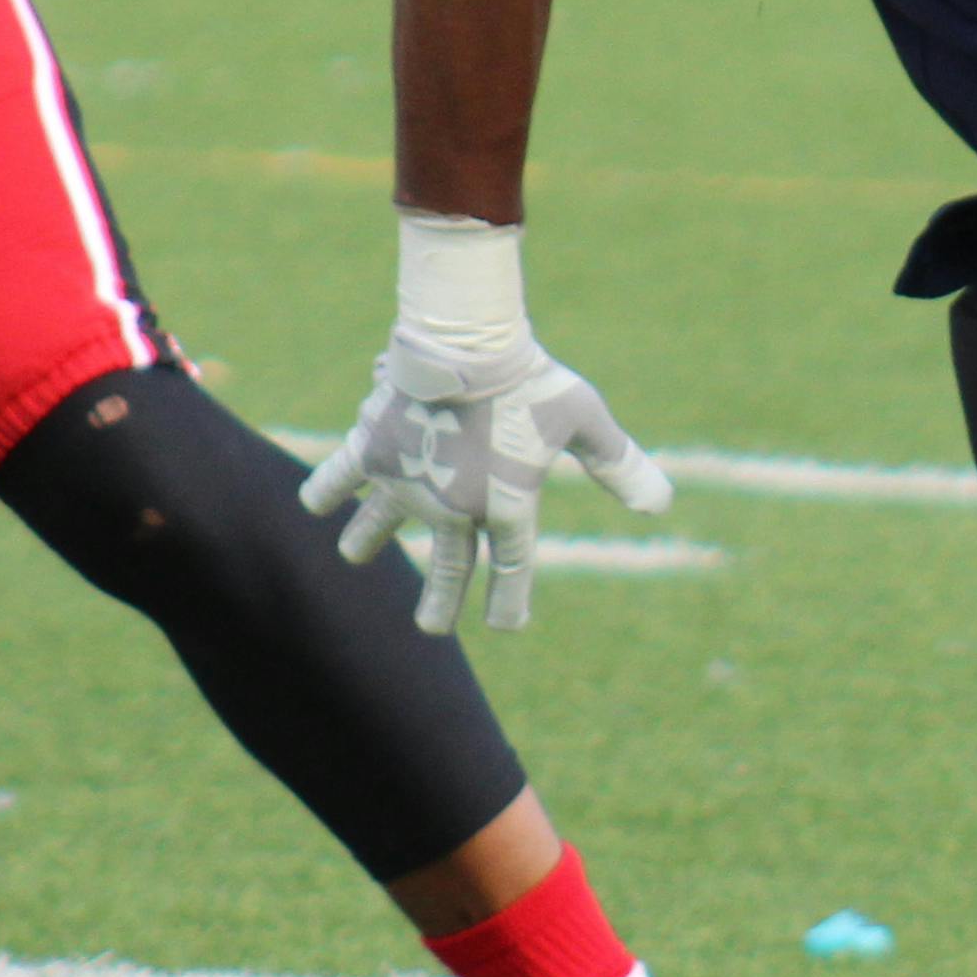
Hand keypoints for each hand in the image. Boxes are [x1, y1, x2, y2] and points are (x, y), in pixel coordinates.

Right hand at [297, 211, 673, 634]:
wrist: (468, 348)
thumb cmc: (531, 380)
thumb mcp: (583, 419)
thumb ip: (618, 465)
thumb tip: (662, 504)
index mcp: (506, 509)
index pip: (511, 571)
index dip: (509, 602)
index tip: (505, 625)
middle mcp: (453, 511)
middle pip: (447, 568)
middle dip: (440, 602)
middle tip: (431, 628)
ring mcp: (407, 487)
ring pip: (382, 526)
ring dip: (368, 541)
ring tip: (353, 554)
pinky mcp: (373, 454)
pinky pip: (342, 477)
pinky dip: (326, 489)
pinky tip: (315, 503)